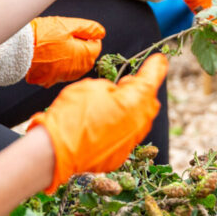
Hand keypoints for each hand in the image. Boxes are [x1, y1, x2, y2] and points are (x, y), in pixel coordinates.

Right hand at [25, 16, 104, 87]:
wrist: (17, 50)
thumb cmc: (42, 36)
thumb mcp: (68, 25)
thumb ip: (88, 28)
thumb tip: (101, 32)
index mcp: (86, 56)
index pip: (96, 45)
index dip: (84, 36)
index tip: (70, 32)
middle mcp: (78, 71)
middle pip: (85, 56)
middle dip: (77, 46)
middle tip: (59, 38)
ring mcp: (64, 77)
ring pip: (71, 64)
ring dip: (66, 55)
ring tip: (50, 46)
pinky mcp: (50, 81)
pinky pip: (57, 71)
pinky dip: (54, 64)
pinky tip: (44, 56)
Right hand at [28, 54, 167, 192]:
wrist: (57, 151)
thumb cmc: (72, 115)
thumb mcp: (91, 87)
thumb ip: (111, 87)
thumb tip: (115, 93)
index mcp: (135, 100)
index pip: (152, 78)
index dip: (156, 67)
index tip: (160, 60)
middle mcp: (140, 122)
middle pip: (148, 101)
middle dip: (140, 91)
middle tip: (125, 84)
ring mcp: (132, 141)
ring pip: (139, 120)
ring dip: (130, 111)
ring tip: (111, 105)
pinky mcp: (121, 155)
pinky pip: (126, 136)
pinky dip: (119, 129)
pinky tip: (102, 126)